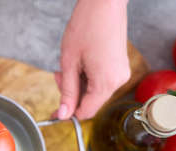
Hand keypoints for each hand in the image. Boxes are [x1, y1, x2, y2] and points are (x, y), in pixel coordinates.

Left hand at [55, 0, 130, 119]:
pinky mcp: (119, 66)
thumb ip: (67, 91)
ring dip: (77, 83)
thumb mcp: (69, 63)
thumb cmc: (86, 27)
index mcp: (106, 83)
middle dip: (71, 93)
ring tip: (68, 65)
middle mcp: (118, 81)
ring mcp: (120, 73)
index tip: (55, 111)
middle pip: (90, 102)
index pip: (86, 112)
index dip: (68, 113)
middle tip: (59, 75)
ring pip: (94, 91)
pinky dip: (86, 76)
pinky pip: (100, 81)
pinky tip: (79, 63)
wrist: (104, 3)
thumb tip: (63, 115)